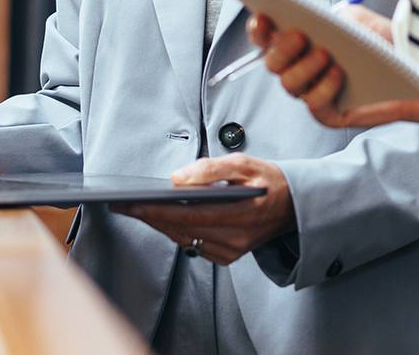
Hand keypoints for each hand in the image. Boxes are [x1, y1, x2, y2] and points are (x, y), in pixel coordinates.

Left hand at [112, 155, 294, 265]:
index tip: (130, 203)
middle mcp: (236, 238)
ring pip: (185, 239)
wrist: (295, 206)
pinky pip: (194, 244)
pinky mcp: (228, 256)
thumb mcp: (245, 163)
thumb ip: (210, 169)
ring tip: (137, 209)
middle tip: (123, 205)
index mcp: (241, 213)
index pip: (187, 214)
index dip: (155, 209)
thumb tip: (177, 179)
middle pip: (181, 229)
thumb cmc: (270, 180)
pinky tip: (165, 218)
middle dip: (150, 216)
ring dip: (160, 224)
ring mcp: (232, 251)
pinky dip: (177, 231)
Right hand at [248, 14, 418, 133]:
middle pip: (273, 64)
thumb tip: (309, 17)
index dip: (260, 29)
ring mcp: (314, 92)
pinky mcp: (330, 114)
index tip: (264, 15)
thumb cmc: (388, 44)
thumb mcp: (358, 20)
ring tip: (326, 54)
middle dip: (282, 49)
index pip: (268, 38)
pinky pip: (314, 105)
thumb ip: (332, 16)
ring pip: (289, 85)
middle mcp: (302, 69)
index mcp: (302, 44)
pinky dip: (323, 88)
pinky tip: (338, 74)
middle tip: (300, 35)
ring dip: (304, 68)